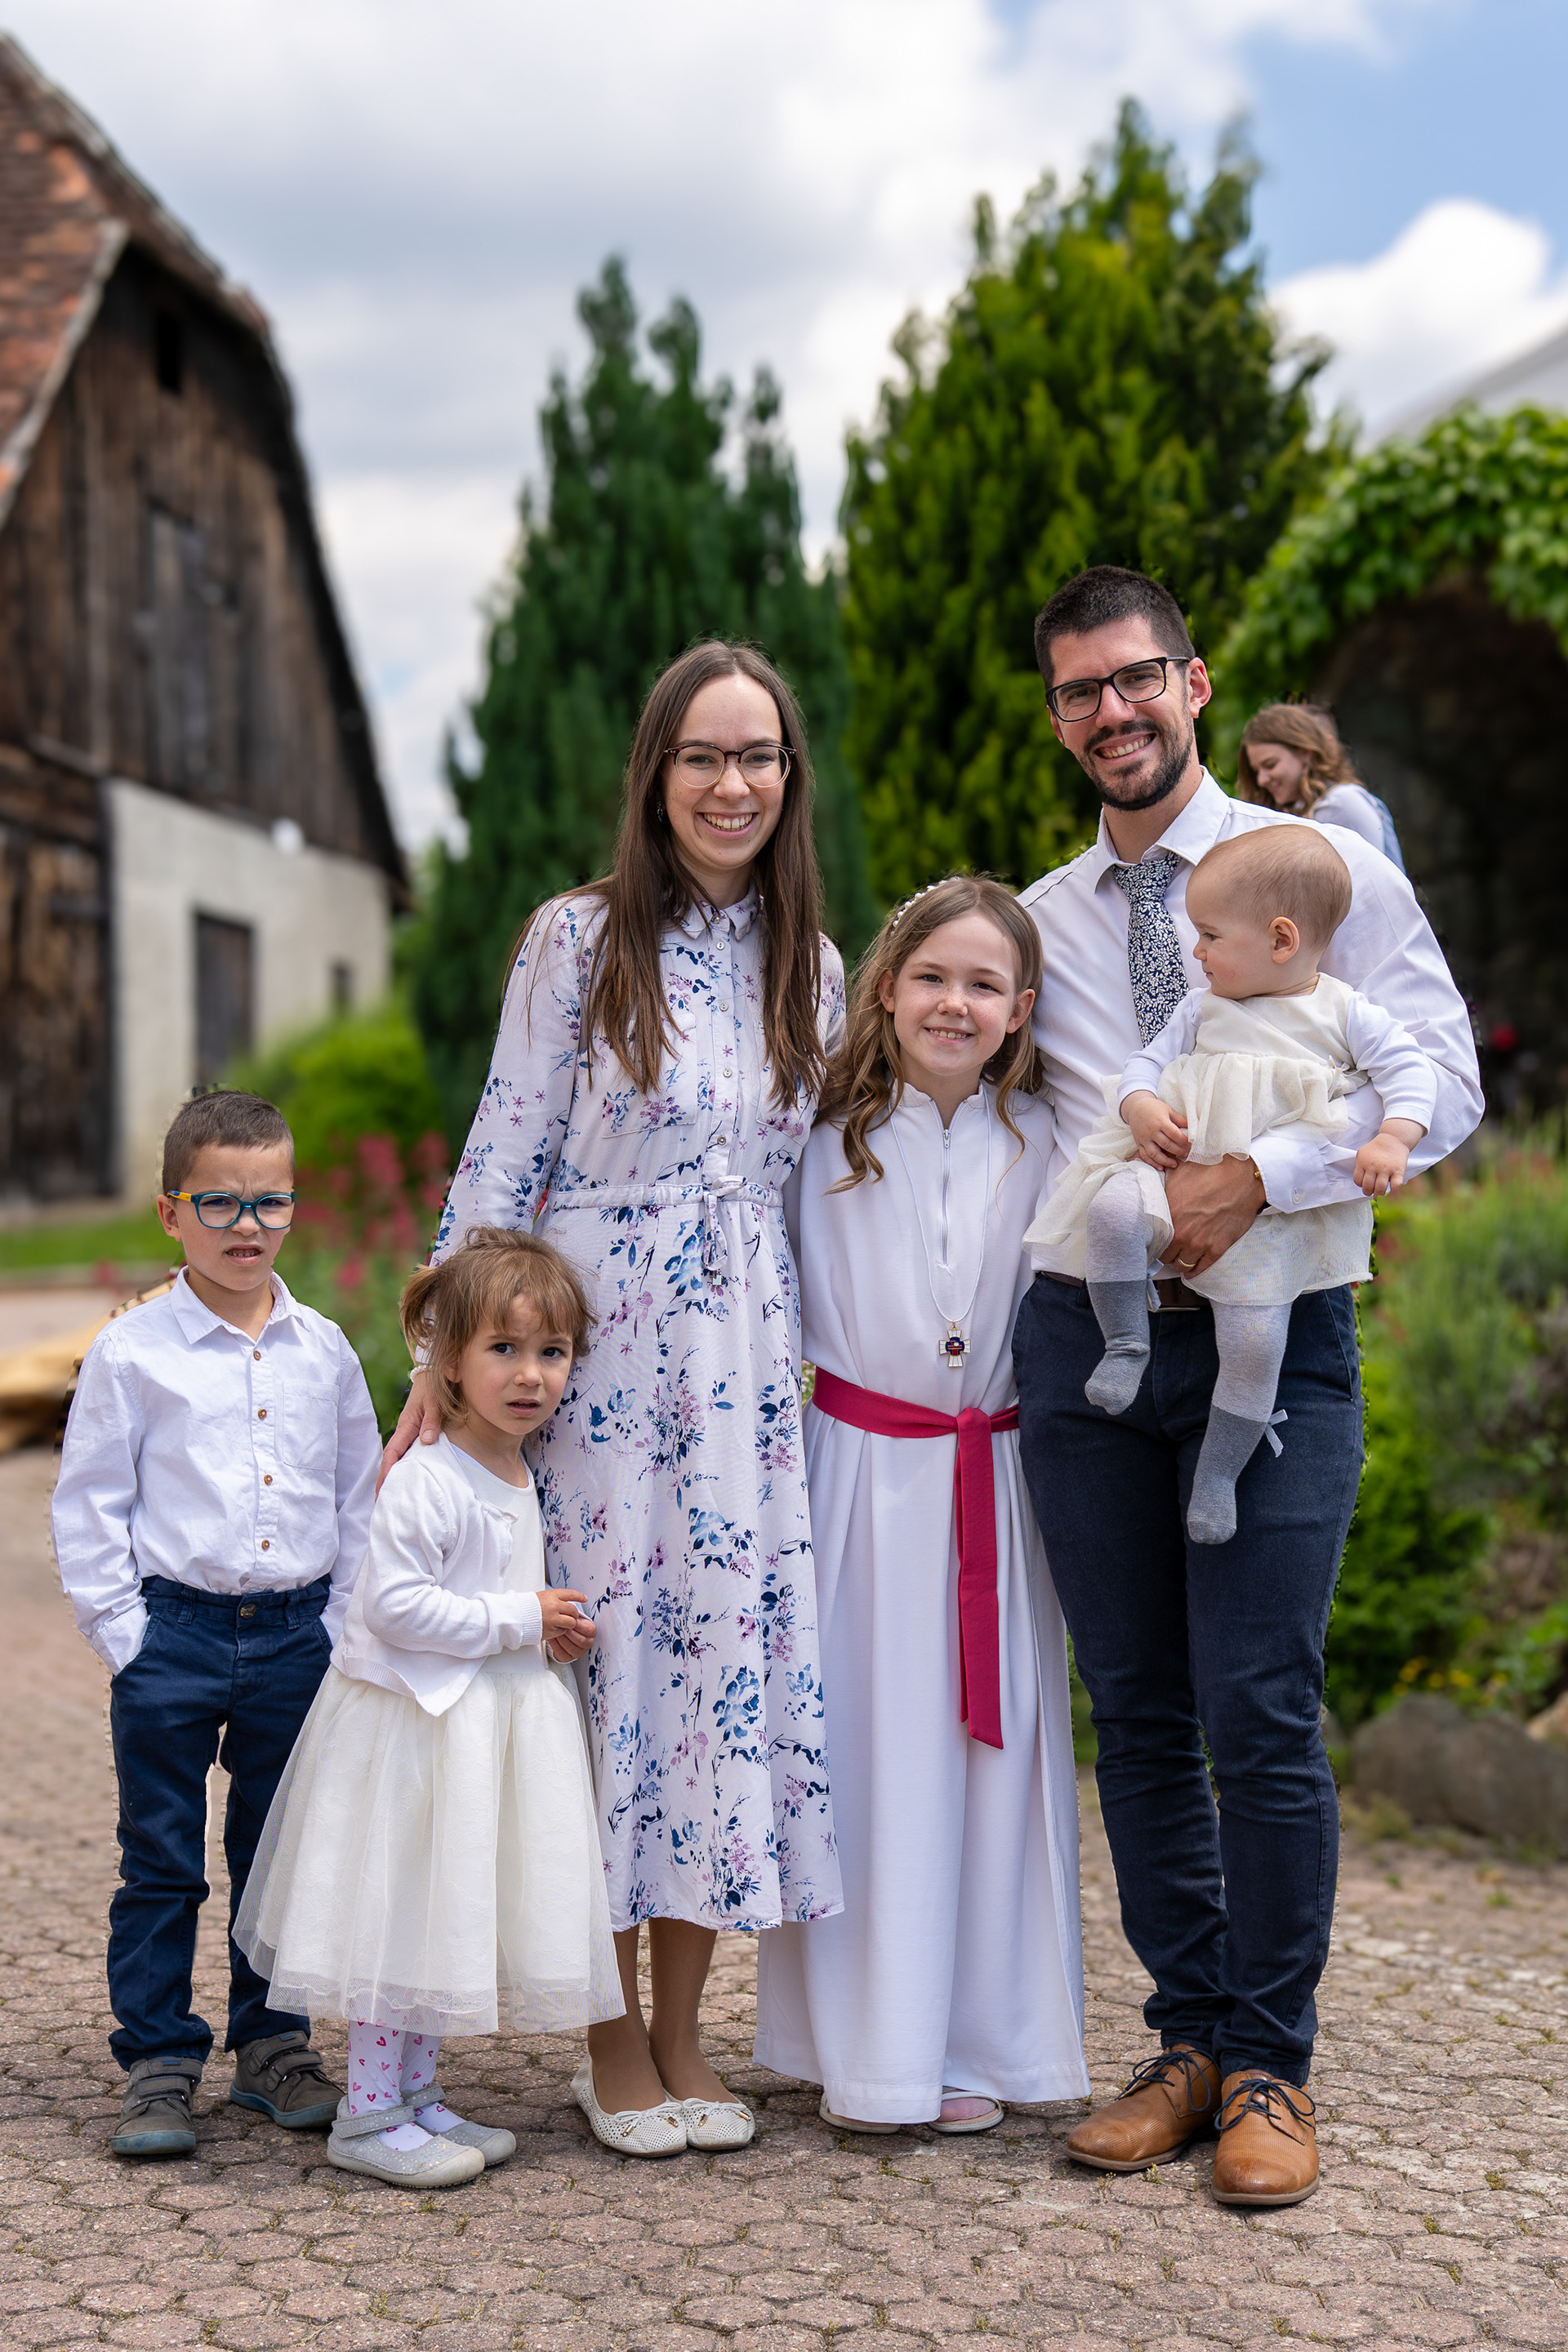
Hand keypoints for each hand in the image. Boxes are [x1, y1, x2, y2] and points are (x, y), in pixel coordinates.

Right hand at [377, 1367, 440, 1491]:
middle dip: (382, 1480)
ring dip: (389, 1476)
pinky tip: (402, 1478)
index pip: (392, 1452)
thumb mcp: (434, 1402)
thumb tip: (426, 1441)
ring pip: (395, 1458)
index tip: (384, 1488)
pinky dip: (399, 1467)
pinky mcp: (413, 1433)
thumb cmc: (433, 1388)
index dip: (387, 1470)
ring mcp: (407, 1433)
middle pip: (389, 1459)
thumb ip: (431, 1421)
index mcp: (406, 1426)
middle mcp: (404, 1431)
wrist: (433, 1374)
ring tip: (387, 1496)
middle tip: (380, 1502)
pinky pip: (403, 1453)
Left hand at [541, 1588, 594, 1660]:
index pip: (589, 1629)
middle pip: (580, 1640)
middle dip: (569, 1632)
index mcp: (591, 1631)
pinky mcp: (568, 1657)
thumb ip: (577, 1610)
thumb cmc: (567, 1620)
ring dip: (562, 1638)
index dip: (579, 1625)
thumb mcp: (574, 1614)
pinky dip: (555, 1645)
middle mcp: (587, 1643)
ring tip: (554, 1630)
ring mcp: (578, 1652)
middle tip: (560, 1625)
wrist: (560, 1631)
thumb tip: (581, 1598)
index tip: (571, 1620)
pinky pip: (562, 1653)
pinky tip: (552, 1637)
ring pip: (571, 1647)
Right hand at [1122, 1089, 1190, 1170]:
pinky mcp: (1139, 1143)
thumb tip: (1193, 1126)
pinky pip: (1145, 1155)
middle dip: (1177, 1151)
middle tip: (1186, 1154)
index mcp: (1160, 1122)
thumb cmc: (1154, 1108)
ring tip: (1175, 1164)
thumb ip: (1180, 1119)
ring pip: (1154, 1153)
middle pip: (1166, 1144)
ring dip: (1165, 1161)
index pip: (1173, 1133)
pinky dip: (1152, 1163)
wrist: (1135, 1108)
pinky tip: (1161, 1167)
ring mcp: (1144, 1139)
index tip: (1190, 1143)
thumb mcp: (1168, 1110)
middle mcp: (1152, 1131)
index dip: (1183, 1139)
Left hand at [1164, 1154, 1264, 1277]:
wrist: (1242, 1178)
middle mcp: (1182, 1233)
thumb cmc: (1211, 1171)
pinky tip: (1192, 1269)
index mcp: (1169, 1215)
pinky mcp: (1217, 1248)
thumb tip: (1145, 1178)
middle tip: (1169, 1249)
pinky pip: (1201, 1268)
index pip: (1153, 1239)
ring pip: (1182, 1264)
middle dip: (1167, 1252)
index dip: (1155, 1240)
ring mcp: (1200, 1243)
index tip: (1156, 1240)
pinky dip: (1194, 1270)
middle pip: (1166, 1256)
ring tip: (1180, 1258)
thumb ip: (1160, 1182)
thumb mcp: (1177, 1172)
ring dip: (1180, 1262)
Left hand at [1353, 1132, 1412, 1197]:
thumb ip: (1359, 1166)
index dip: (1361, 1185)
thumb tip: (1359, 1181)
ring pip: (1380, 1189)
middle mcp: (1373, 1166)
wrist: (1393, 1139)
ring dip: (1379, 1195)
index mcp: (1363, 1162)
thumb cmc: (1377, 1148)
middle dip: (1369, 1192)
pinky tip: (1391, 1192)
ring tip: (1380, 1195)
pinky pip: (1395, 1186)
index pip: (1357, 1180)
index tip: (1365, 1184)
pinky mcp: (1398, 1171)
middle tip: (1372, 1192)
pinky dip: (1393, 1192)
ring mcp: (1386, 1169)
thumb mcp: (1362, 1153)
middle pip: (1368, 1187)